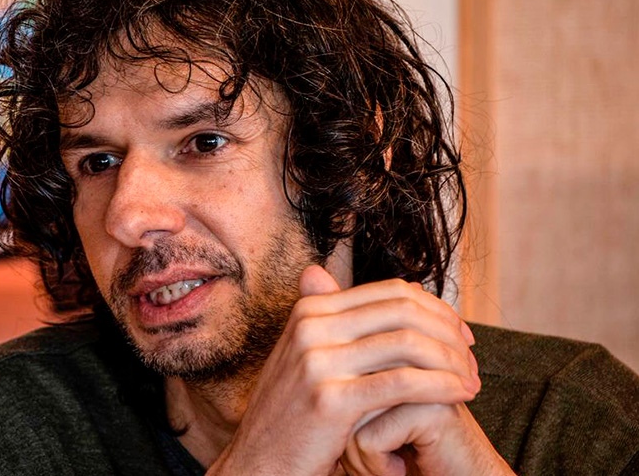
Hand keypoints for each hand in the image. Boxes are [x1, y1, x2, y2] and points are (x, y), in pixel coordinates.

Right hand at [208, 266, 480, 475]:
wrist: (260, 463)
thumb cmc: (292, 417)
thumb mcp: (306, 357)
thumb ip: (335, 322)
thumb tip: (347, 275)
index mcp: (309, 311)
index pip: (390, 292)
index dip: (435, 309)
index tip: (461, 334)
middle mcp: (310, 326)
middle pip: (403, 312)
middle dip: (449, 333)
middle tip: (473, 358)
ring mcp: (317, 361)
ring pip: (407, 345)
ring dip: (451, 361)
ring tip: (472, 381)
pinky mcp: (330, 398)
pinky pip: (402, 383)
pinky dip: (440, 387)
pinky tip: (460, 396)